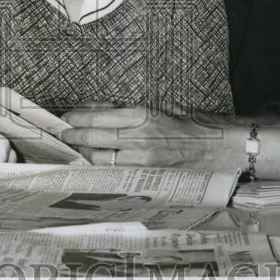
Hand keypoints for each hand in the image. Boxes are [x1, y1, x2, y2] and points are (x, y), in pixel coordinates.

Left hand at [61, 105, 244, 168]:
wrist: (216, 146)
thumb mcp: (157, 105)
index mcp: (143, 116)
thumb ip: (126, 109)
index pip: (99, 118)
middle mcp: (140, 139)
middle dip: (75, 135)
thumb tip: (97, 108)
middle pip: (96, 139)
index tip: (67, 117)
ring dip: (85, 152)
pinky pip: (116, 170)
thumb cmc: (188, 121)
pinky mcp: (147, 173)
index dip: (79, 118)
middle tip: (63, 132)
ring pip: (101, 158)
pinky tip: (95, 158)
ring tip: (76, 145)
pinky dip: (101, 164)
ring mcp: (142, 159)